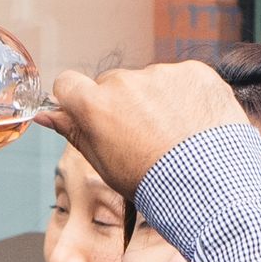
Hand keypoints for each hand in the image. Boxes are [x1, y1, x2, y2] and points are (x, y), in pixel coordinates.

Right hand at [46, 56, 248, 196]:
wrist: (213, 189)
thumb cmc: (155, 184)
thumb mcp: (105, 165)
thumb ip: (75, 133)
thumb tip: (47, 115)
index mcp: (95, 104)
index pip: (68, 83)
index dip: (77, 99)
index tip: (90, 113)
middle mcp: (126, 81)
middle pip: (113, 84)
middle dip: (123, 103)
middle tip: (146, 138)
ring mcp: (163, 74)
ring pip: (151, 82)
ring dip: (158, 100)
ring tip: (178, 137)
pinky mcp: (196, 72)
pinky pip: (184, 80)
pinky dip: (189, 97)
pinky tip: (197, 127)